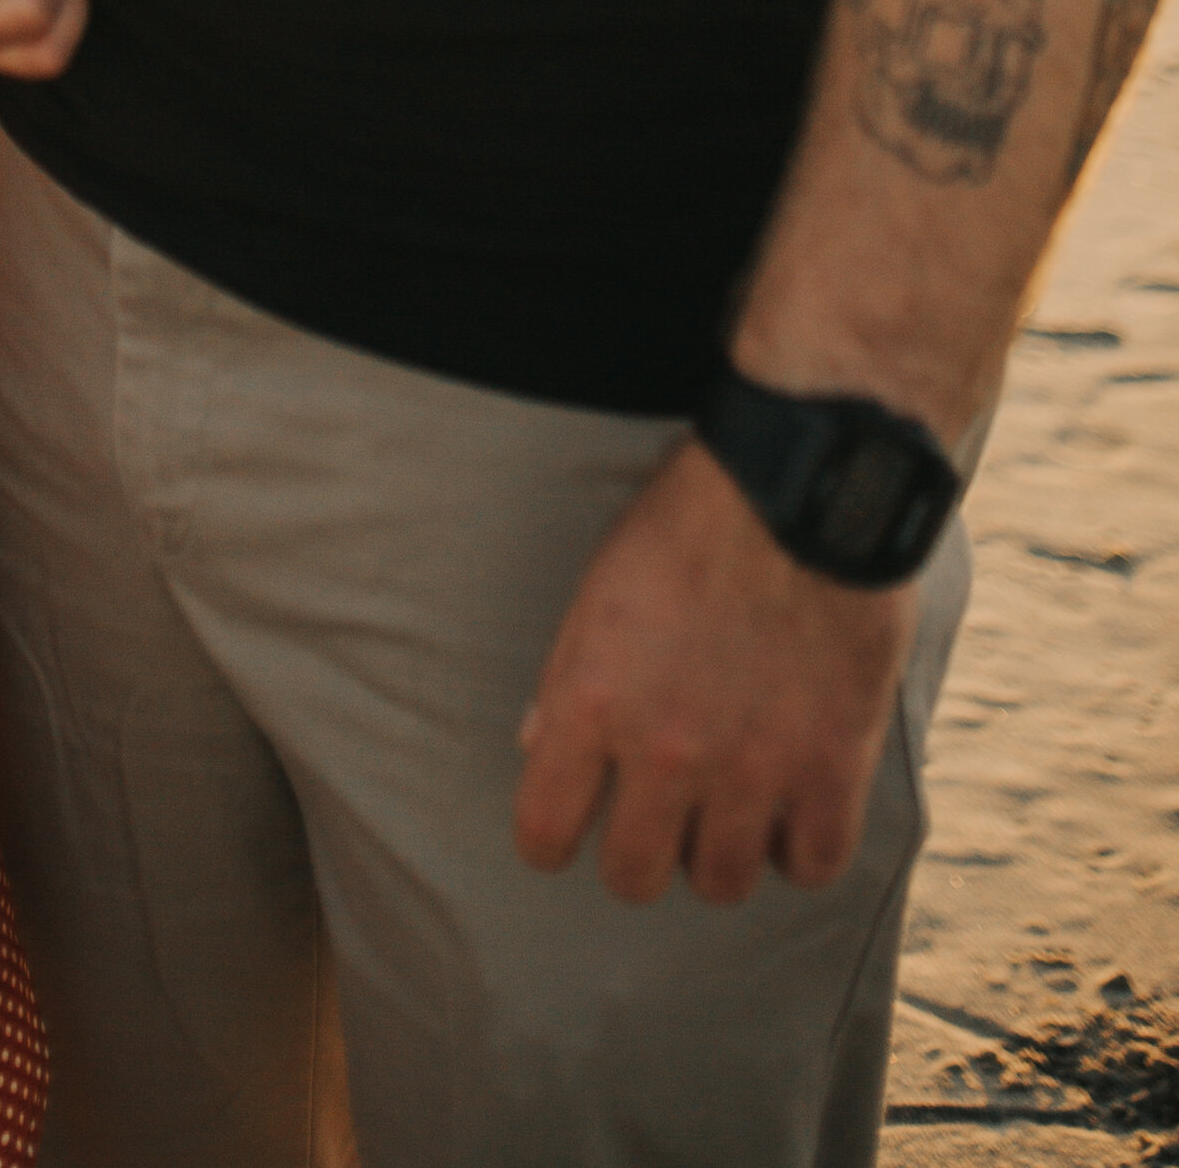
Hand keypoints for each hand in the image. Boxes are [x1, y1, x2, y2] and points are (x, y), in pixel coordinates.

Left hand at [512, 437, 913, 905]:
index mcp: (593, 703)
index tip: (569, 832)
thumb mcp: (600, 590)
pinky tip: (792, 808)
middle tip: (659, 818)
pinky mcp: (832, 766)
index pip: (545, 833)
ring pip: (722, 883)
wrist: (799, 486)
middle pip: (636, 876)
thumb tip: (537, 748)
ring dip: (720, 851)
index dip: (551, 840)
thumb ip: (567, 679)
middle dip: (639, 854)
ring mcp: (753, 767)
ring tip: (729, 807)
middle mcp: (666, 750)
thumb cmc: (690, 523)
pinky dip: (800, 847)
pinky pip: (812, 865)